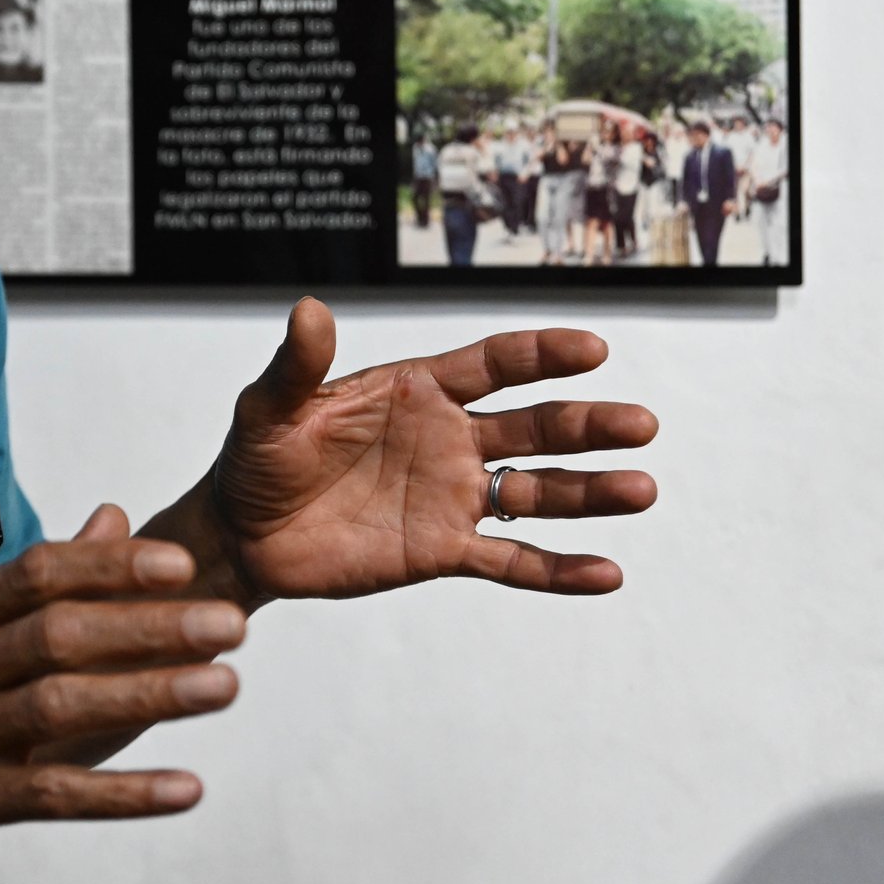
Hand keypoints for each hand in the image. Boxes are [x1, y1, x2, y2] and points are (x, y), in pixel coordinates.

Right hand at [0, 508, 247, 862]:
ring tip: (225, 688)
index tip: (182, 562)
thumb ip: (36, 576)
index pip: (39, 572)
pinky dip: (123, 793)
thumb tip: (113, 515)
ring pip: (65, 707)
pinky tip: (185, 789)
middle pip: (63, 634)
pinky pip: (53, 795)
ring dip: (151, 696)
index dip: (112, 565)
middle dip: (152, 627)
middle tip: (231, 623)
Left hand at [208, 299, 657, 602]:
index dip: (543, 354)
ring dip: (589, 492)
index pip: (494, 364)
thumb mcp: (268, 407)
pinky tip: (607, 574)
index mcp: (417, 390)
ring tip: (642, 488)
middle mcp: (448, 439)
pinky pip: (511, 561)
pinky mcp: (442, 551)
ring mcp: (451, 496)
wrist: (241, 534)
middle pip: (533, 427)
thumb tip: (308, 309)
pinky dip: (558, 570)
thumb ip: (296, 364)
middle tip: (641, 424)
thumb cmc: (256, 458)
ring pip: (536, 492)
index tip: (593, 349)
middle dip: (588, 425)